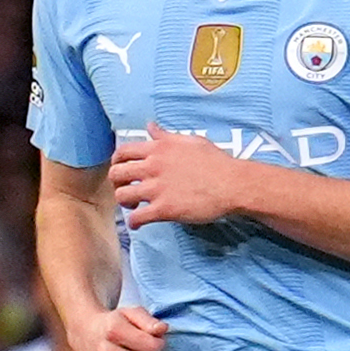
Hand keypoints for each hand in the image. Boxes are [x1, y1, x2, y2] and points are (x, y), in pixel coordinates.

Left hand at [109, 124, 260, 229]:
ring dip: (125, 203)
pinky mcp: (164, 209)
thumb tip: (151, 126)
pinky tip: (139, 224)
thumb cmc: (215, 161)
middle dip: (117, 183)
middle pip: (117, 174)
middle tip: (128, 189)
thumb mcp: (189, 141)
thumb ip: (166, 136)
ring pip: (122, 196)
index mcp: (158, 149)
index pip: (123, 152)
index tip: (122, 170)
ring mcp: (157, 188)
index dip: (117, 162)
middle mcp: (153, 167)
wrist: (231, 184)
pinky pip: (137, 218)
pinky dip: (134, 222)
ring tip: (135, 206)